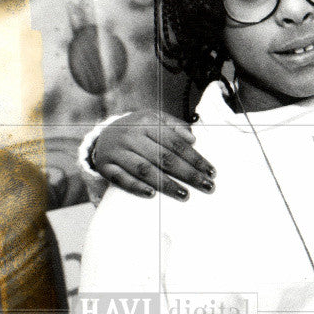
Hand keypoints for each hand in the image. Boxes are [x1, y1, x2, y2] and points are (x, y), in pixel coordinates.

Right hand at [92, 110, 215, 199]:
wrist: (102, 133)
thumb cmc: (138, 129)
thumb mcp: (155, 119)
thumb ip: (175, 126)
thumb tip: (193, 139)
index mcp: (147, 122)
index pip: (176, 143)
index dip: (195, 158)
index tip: (210, 172)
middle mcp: (131, 136)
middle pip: (164, 158)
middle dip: (188, 174)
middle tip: (206, 186)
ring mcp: (117, 151)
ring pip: (145, 169)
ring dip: (166, 184)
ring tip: (185, 194)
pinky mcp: (105, 166)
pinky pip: (121, 179)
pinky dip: (136, 187)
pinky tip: (152, 194)